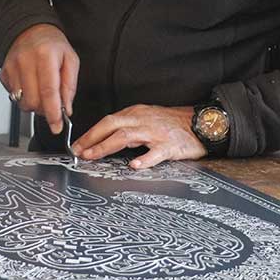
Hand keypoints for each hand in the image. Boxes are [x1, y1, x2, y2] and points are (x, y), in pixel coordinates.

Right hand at [0, 24, 78, 133]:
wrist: (29, 30)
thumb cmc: (52, 45)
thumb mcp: (70, 60)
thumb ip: (70, 86)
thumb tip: (66, 109)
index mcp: (45, 56)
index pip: (48, 91)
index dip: (53, 113)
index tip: (57, 126)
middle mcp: (25, 61)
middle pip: (33, 101)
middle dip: (44, 110)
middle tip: (52, 105)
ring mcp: (12, 68)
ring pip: (21, 102)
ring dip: (34, 105)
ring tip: (41, 92)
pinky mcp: (4, 73)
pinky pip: (13, 96)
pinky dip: (24, 97)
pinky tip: (30, 85)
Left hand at [71, 104, 204, 168]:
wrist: (202, 122)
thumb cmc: (173, 123)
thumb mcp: (146, 119)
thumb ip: (128, 128)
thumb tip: (106, 140)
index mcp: (135, 114)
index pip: (107, 121)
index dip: (90, 133)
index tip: (77, 145)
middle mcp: (142, 120)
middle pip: (111, 126)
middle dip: (91, 139)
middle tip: (78, 152)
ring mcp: (155, 132)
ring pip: (126, 137)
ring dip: (106, 146)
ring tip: (93, 156)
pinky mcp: (170, 145)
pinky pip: (155, 152)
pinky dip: (144, 159)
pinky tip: (134, 166)